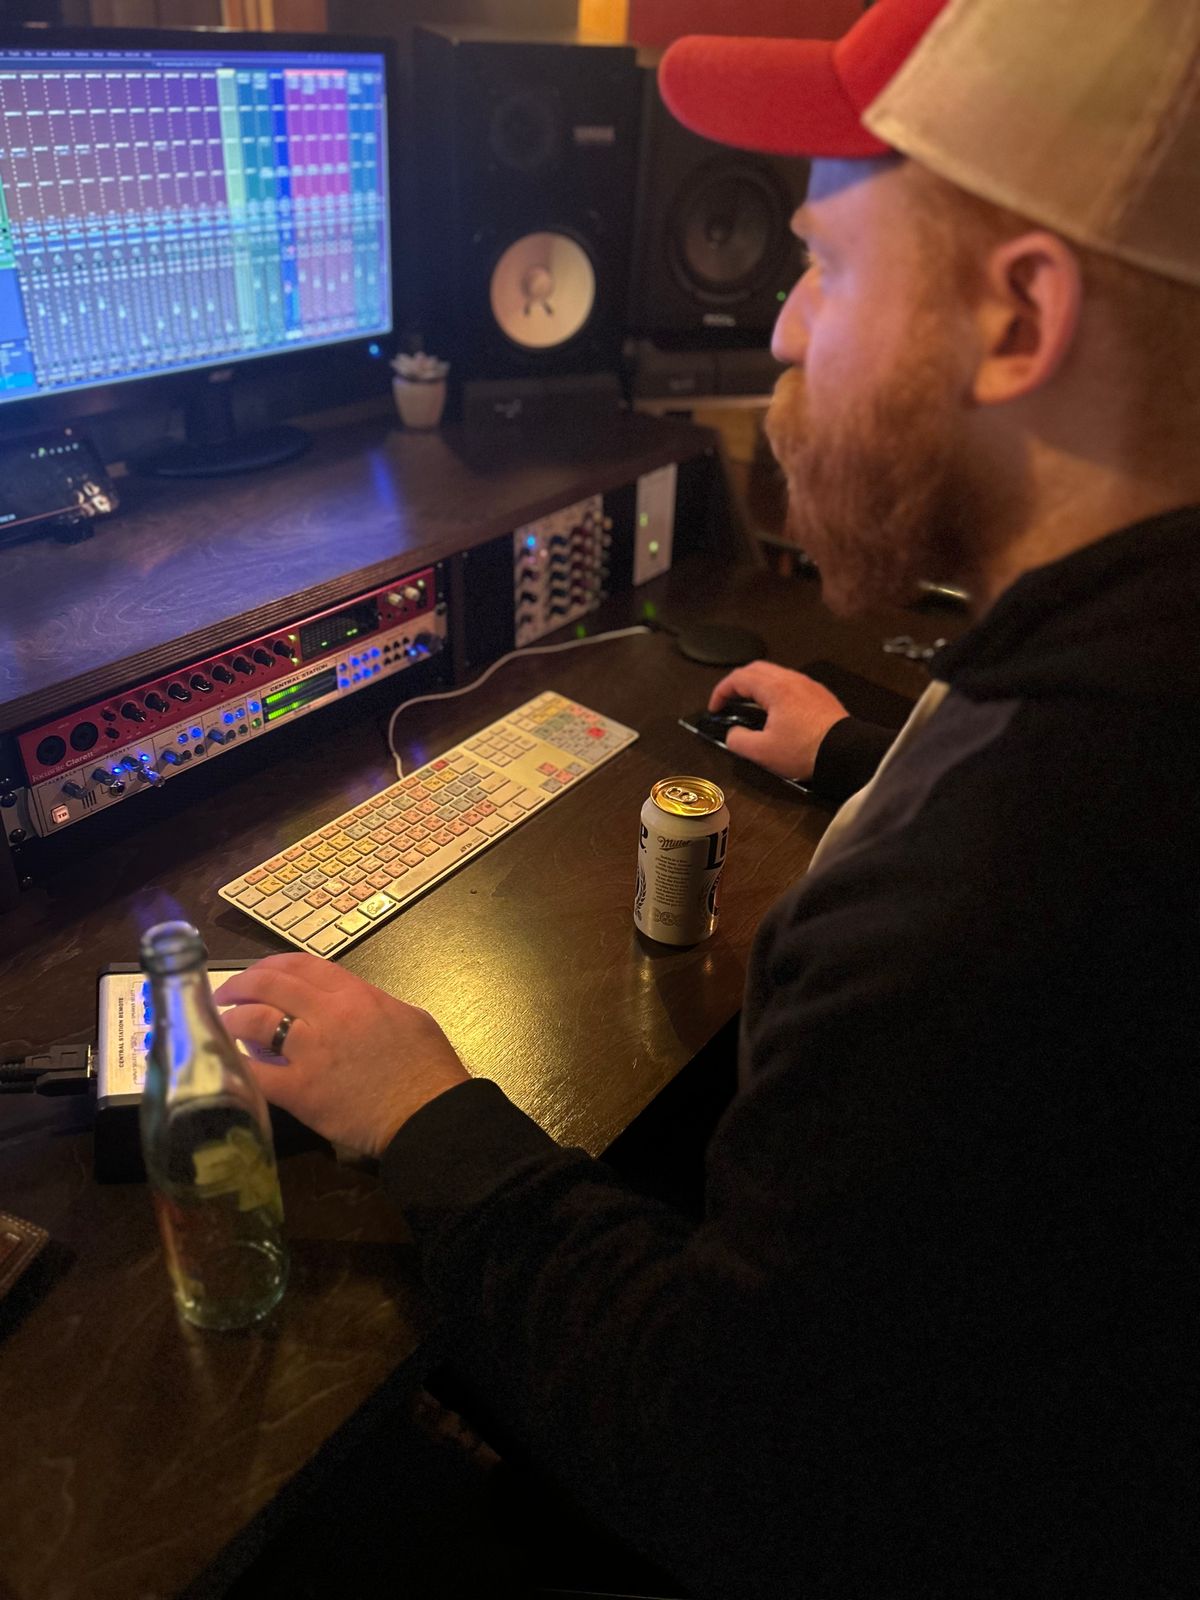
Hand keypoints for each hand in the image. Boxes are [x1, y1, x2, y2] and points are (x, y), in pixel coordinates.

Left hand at [213, 954, 469, 1158]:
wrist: (430, 1114)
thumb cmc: (428, 1069)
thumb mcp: (409, 1017)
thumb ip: (374, 1003)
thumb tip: (348, 1006)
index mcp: (356, 994)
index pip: (302, 965)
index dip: (272, 965)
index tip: (258, 974)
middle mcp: (328, 1014)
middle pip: (270, 985)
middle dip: (241, 985)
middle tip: (225, 995)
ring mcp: (311, 1051)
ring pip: (255, 1020)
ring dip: (232, 1019)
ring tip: (223, 1024)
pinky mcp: (300, 1090)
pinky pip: (256, 1072)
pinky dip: (238, 1065)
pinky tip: (231, 1064)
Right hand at [708, 661, 848, 780]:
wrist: (847, 753)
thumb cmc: (805, 750)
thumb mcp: (762, 752)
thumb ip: (738, 740)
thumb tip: (733, 733)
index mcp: (774, 688)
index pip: (738, 678)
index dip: (720, 692)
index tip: (715, 708)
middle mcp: (792, 679)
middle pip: (756, 669)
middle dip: (738, 683)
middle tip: (729, 700)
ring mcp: (809, 685)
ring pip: (776, 674)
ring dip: (758, 685)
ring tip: (751, 705)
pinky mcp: (821, 695)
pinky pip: (792, 684)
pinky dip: (776, 691)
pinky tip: (778, 711)